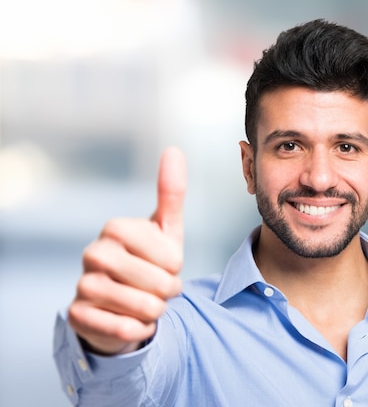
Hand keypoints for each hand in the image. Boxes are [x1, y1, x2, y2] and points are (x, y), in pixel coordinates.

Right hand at [67, 147, 186, 354]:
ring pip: (146, 308)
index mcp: (116, 228)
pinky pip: (128, 330)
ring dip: (155, 311)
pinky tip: (127, 319)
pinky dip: (138, 330)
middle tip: (155, 286)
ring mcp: (82, 285)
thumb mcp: (165, 229)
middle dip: (168, 291)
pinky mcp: (78, 316)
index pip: (172, 257)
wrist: (119, 302)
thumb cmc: (148, 261)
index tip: (164, 263)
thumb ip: (171, 192)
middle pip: (161, 284)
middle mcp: (93, 253)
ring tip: (144, 301)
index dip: (176, 267)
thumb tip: (173, 150)